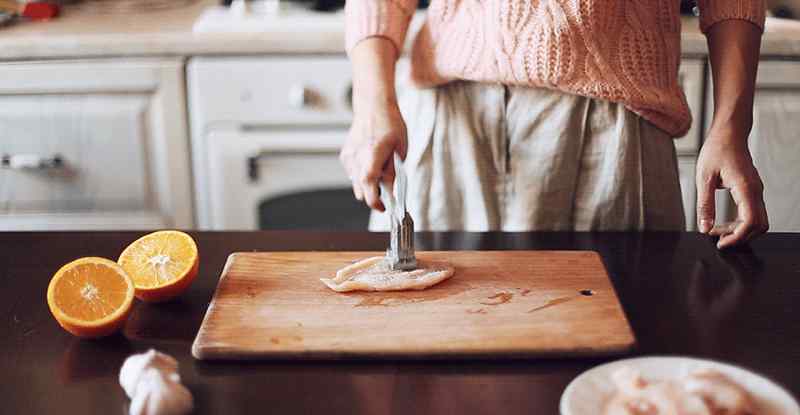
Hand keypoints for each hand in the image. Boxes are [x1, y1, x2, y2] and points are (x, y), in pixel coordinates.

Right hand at [340, 100, 406, 210]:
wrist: (373, 107)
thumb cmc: (390, 125)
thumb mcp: (399, 150)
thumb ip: (393, 173)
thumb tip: (391, 192)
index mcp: (372, 154)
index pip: (369, 183)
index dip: (375, 200)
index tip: (384, 207)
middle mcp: (356, 157)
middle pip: (361, 189)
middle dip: (373, 194)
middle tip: (386, 191)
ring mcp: (348, 157)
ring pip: (355, 184)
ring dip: (367, 184)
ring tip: (379, 171)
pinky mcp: (345, 156)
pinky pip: (352, 174)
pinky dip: (361, 174)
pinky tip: (370, 162)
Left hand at [696, 132, 768, 248]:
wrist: (728, 133)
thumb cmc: (716, 150)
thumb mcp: (704, 178)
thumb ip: (705, 204)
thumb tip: (704, 227)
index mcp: (745, 188)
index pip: (750, 222)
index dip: (737, 237)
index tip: (720, 243)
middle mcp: (756, 191)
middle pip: (758, 225)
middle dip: (739, 237)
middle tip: (717, 240)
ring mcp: (756, 190)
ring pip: (757, 220)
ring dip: (739, 230)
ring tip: (717, 232)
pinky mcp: (752, 190)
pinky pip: (752, 212)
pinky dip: (740, 222)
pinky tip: (722, 223)